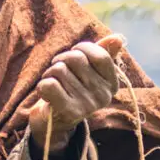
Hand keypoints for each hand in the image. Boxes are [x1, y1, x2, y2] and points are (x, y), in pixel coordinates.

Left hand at [29, 36, 122, 154]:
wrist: (55, 120)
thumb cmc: (72, 89)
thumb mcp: (89, 71)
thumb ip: (102, 53)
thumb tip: (118, 38)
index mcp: (112, 84)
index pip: (100, 55)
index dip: (83, 48)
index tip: (75, 52)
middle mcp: (103, 96)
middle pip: (76, 58)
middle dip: (61, 59)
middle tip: (58, 71)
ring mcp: (87, 105)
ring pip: (59, 69)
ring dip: (49, 73)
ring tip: (53, 83)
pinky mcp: (69, 112)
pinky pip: (50, 84)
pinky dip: (42, 85)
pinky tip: (46, 93)